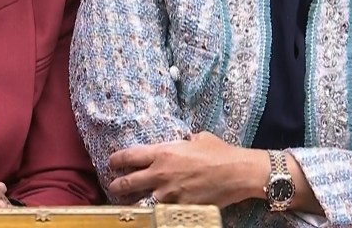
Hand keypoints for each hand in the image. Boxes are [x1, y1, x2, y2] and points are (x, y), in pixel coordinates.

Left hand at [107, 132, 266, 207]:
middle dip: (116, 186)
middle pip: (128, 182)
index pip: (129, 156)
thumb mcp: (197, 138)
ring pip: (142, 202)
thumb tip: (182, 141)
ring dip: (134, 203)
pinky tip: (154, 213)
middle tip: (113, 187)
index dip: (116, 160)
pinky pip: (163, 211)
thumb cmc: (220, 152)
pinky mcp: (182, 207)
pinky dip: (157, 212)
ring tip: (128, 205)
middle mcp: (161, 173)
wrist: (239, 172)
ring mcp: (170, 193)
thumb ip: (182, 141)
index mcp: (162, 153)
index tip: (111, 163)